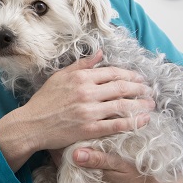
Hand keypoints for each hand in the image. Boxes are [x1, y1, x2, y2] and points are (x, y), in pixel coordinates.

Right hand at [0, 50, 154, 170]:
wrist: (32, 124)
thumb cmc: (44, 100)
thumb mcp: (60, 76)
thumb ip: (81, 65)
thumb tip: (100, 53)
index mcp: (81, 77)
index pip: (113, 73)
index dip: (130, 75)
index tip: (140, 78)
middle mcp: (87, 92)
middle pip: (122, 88)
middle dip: (139, 88)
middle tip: (150, 91)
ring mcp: (89, 112)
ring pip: (122, 106)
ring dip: (140, 105)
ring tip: (151, 104)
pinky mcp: (89, 129)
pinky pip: (116, 125)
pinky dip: (132, 122)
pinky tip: (143, 120)